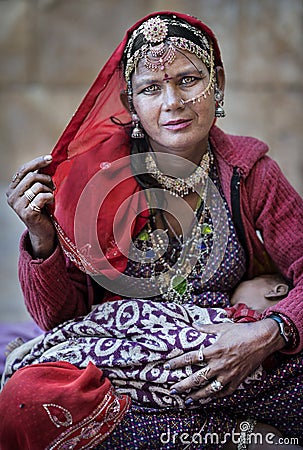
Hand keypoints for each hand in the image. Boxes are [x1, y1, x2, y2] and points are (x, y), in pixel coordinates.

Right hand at [6, 155, 55, 258]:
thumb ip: (38, 177)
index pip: (23, 170)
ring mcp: (18, 206)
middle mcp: (11, 197)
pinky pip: (42, 196)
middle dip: (46, 179)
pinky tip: (51, 204)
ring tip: (50, 197)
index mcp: (12, 189)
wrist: (43, 231)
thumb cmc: (42, 209)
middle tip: (53, 186)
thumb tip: (48, 159)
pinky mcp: (27, 213)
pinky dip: (50, 198)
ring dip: (49, 190)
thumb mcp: (37, 191)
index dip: (37, 162)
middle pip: (31, 177)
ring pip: (37, 186)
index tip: (50, 158)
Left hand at [166, 319, 284, 404]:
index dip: (178, 362)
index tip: (167, 366)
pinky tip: (206, 399)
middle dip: (183, 385)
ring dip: (197, 396)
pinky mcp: (238, 380)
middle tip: (172, 390)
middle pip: (197, 378)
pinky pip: (224, 392)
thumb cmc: (242, 331)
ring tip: (186, 400)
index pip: (191, 358)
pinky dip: (214, 397)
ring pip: (209, 390)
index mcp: (215, 350)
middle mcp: (220, 364)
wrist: (263, 339)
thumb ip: (206, 328)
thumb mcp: (223, 327)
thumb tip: (194, 325)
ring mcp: (229, 374)